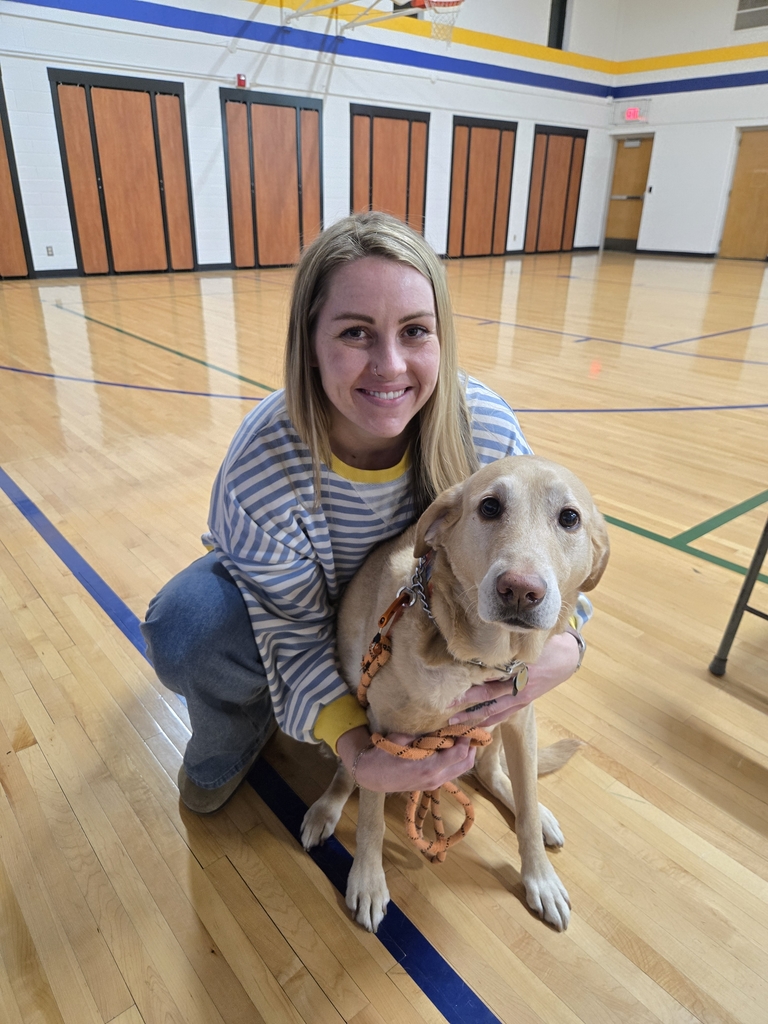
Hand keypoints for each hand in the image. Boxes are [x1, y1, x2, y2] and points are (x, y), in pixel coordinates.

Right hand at [337, 726, 475, 792]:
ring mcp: (434, 784)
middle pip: (466, 764)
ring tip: (461, 737)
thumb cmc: (384, 754)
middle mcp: (435, 778)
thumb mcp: (400, 738)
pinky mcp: (432, 785)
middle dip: (471, 746)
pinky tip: (449, 748)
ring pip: (461, 770)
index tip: (465, 725)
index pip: (459, 754)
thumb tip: (438, 725)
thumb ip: (421, 734)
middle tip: (468, 731)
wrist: (372, 776)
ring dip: (465, 754)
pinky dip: (456, 760)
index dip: (466, 738)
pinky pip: (452, 772)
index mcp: (429, 767)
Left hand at [445, 631, 580, 727]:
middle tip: (446, 708)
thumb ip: (507, 649)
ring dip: (475, 717)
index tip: (453, 691)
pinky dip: (491, 721)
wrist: (568, 657)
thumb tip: (481, 647)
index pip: (491, 682)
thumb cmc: (544, 645)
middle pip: (489, 698)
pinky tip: (478, 726)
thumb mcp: (526, 644)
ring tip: (455, 722)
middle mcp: (519, 687)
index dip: (471, 689)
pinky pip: (505, 715)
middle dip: (466, 704)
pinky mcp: (524, 702)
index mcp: (519, 670)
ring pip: (495, 711)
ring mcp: (522, 698)